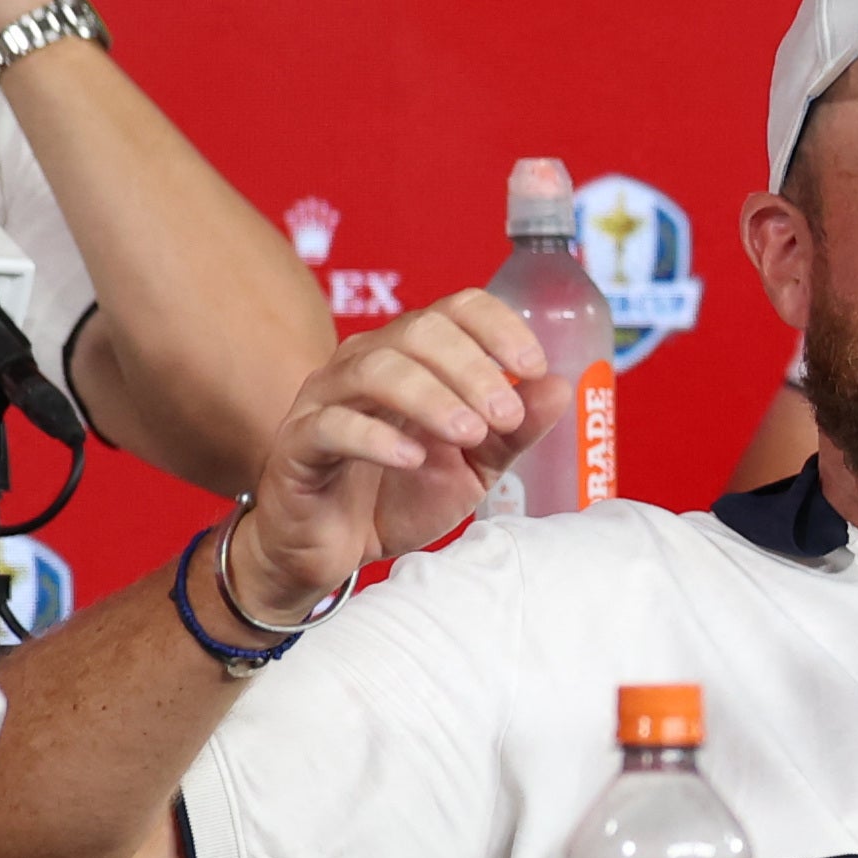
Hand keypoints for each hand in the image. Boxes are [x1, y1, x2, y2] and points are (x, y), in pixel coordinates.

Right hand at [244, 291, 543, 608]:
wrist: (339, 548)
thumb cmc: (404, 494)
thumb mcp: (477, 465)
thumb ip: (517, 430)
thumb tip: (561, 387)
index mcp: (413, 357)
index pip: (456, 309)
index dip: (499, 328)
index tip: (532, 368)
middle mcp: (365, 363)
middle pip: (419, 331)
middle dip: (472, 370)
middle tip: (505, 417)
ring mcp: (325, 400)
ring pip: (374, 369)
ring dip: (432, 398)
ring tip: (469, 433)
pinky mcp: (297, 445)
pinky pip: (330, 425)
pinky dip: (376, 437)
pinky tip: (412, 457)